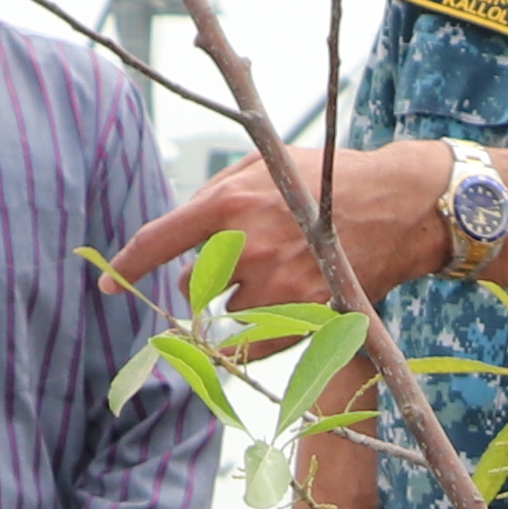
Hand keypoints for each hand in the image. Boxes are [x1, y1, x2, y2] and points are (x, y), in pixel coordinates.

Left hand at [111, 138, 449, 316]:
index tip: (109, 286)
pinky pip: (255, 343)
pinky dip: (256, 334)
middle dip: (206, 281)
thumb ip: (216, 194)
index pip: (158, 242)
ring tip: (276, 277)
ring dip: (238, 304)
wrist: (398, 207)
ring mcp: (275, 285)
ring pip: (226, 315)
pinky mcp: (303, 315)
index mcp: (230, 203)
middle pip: (194, 285)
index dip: (127, 269)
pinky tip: (278, 309)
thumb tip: (174, 232)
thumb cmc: (328, 180)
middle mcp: (247, 246)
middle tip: (239, 267)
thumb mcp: (267, 165)